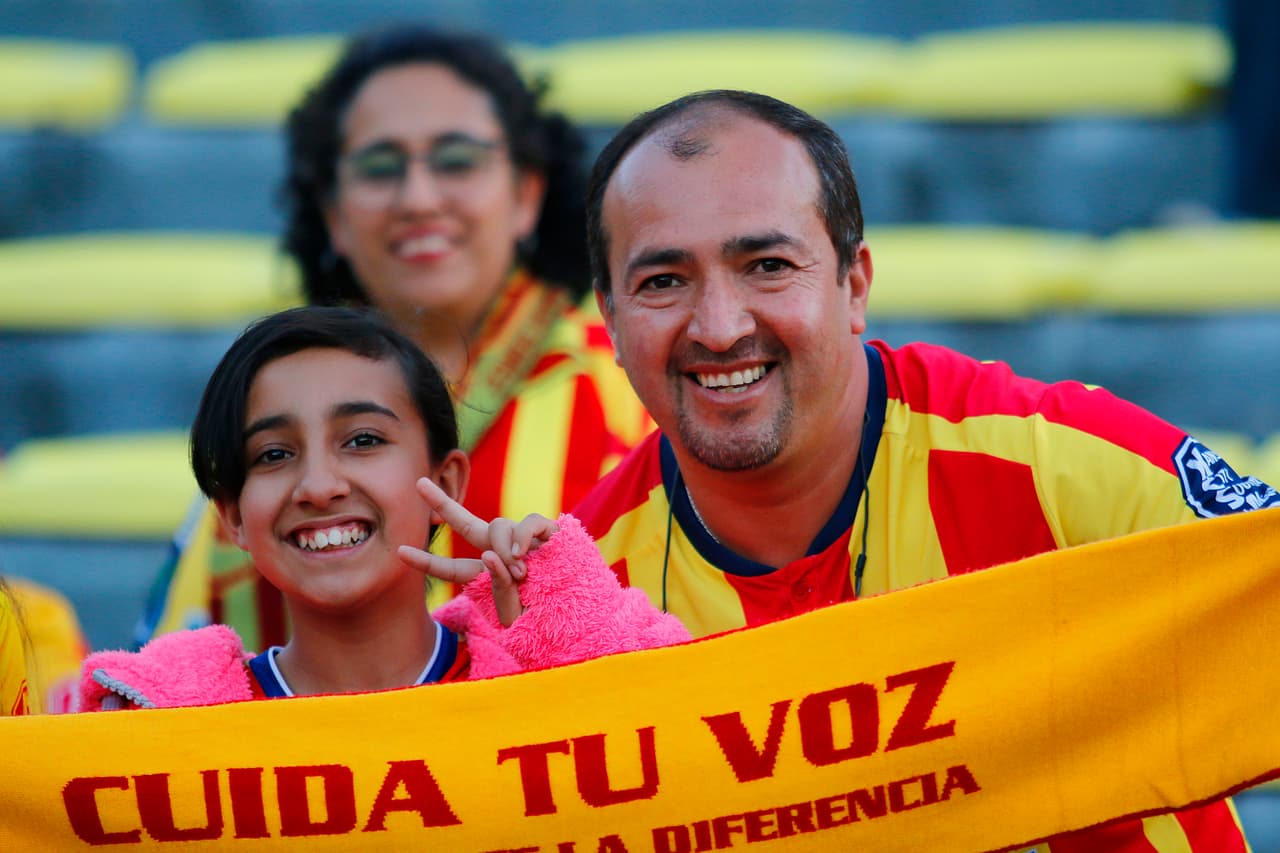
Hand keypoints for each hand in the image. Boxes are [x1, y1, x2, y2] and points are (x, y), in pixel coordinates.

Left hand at [398, 477, 558, 626]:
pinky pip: (527, 522)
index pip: (452, 568)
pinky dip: (522, 536)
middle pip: (466, 522)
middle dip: (442, 502)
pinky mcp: (547, 532)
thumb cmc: (546, 617)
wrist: (582, 615)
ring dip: (502, 547)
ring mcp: (523, 540)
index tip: (399, 552)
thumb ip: (496, 586)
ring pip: (497, 524)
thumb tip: (491, 553)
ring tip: (519, 572)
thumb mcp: (513, 611)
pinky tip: (526, 552)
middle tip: (418, 483)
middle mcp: (502, 553)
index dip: (426, 561)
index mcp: (488, 576)